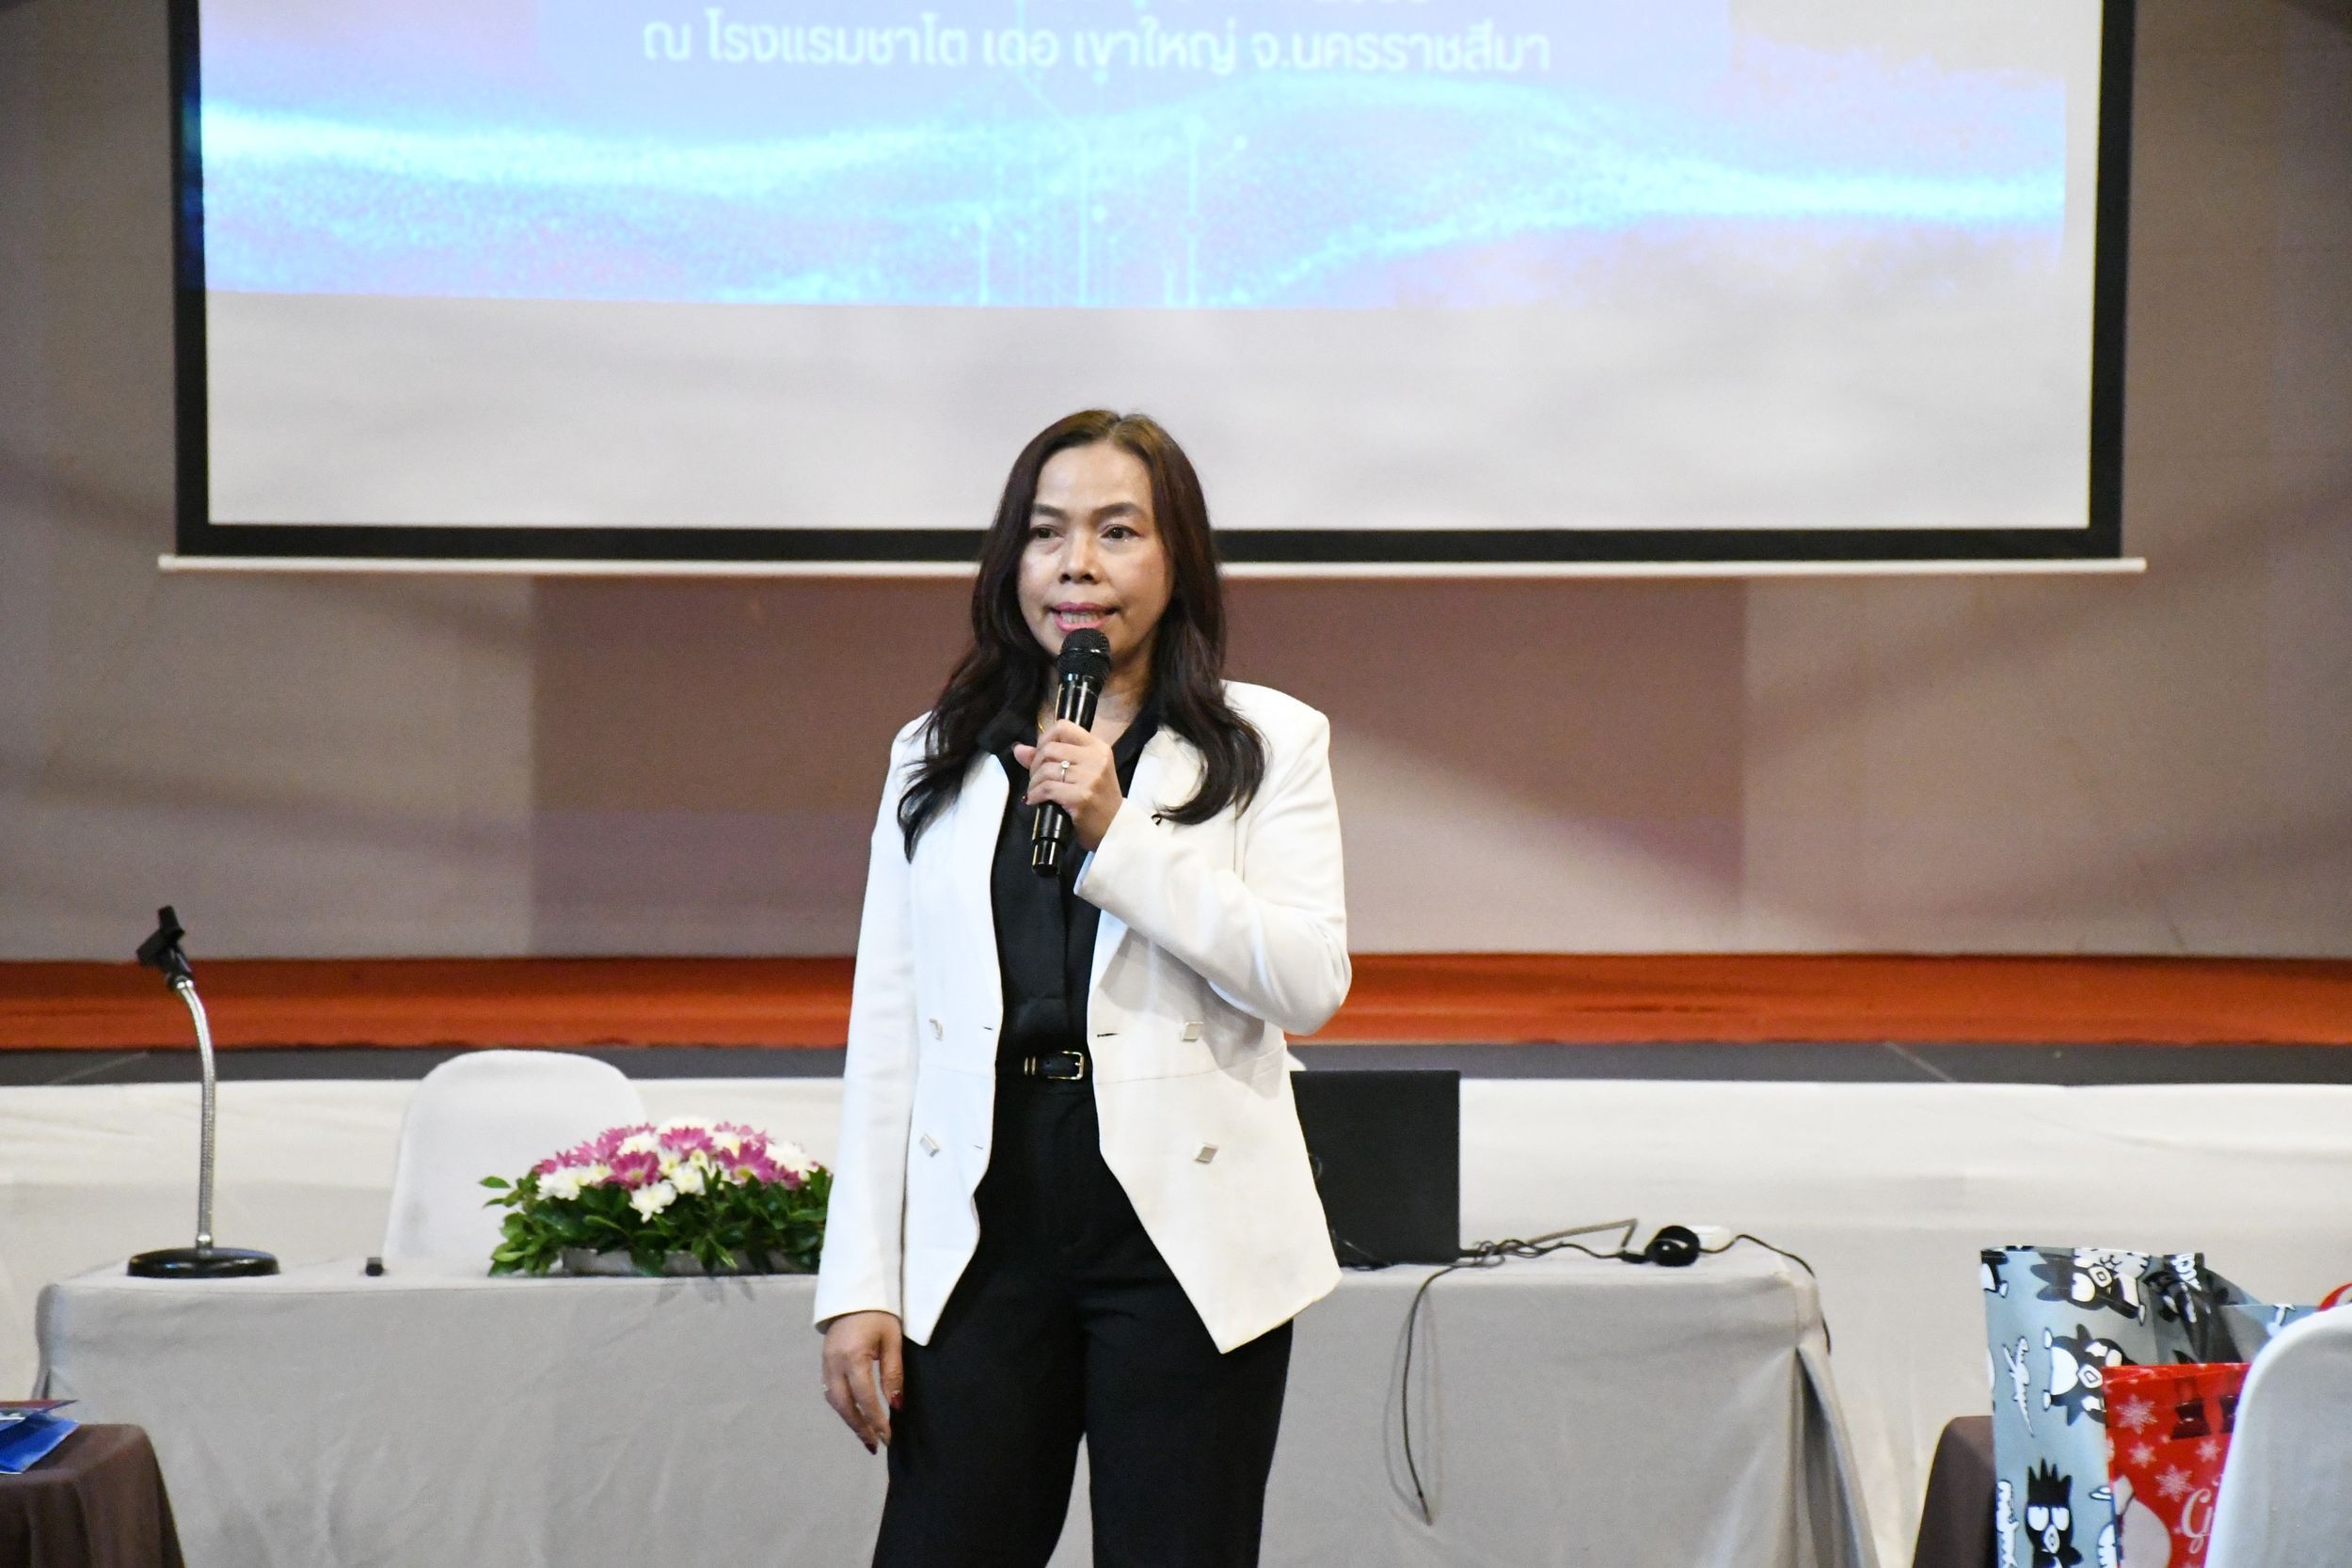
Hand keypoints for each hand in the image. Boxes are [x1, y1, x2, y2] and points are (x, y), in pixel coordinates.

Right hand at [820, 1310, 903, 1452]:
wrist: (855, 1292)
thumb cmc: (880, 1314)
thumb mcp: (892, 1340)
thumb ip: (893, 1373)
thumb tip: (896, 1405)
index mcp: (853, 1356)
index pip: (865, 1398)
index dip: (876, 1421)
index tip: (888, 1438)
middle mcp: (834, 1363)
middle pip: (845, 1405)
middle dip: (860, 1428)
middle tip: (874, 1445)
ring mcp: (826, 1362)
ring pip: (835, 1401)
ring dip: (850, 1420)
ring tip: (866, 1435)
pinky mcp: (824, 1361)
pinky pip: (830, 1391)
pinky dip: (842, 1406)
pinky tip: (854, 1414)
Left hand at [1013, 718, 1123, 850]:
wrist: (1115, 829)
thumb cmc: (1097, 800)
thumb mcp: (1081, 773)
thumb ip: (1051, 758)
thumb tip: (1019, 749)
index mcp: (1097, 747)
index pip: (1063, 726)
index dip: (1045, 738)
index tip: (1041, 755)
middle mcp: (1095, 758)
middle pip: (1050, 748)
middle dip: (1035, 764)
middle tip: (1037, 779)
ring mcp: (1090, 777)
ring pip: (1046, 769)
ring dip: (1033, 782)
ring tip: (1036, 792)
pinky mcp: (1082, 796)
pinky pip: (1047, 788)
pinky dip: (1035, 795)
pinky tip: (1036, 801)